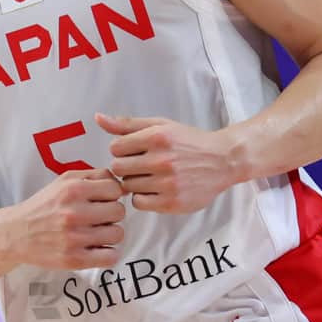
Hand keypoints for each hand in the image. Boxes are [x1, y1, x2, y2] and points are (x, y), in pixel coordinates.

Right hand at [0, 169, 125, 270]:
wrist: (16, 233)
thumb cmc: (44, 206)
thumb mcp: (63, 180)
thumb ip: (93, 175)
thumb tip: (121, 183)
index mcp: (72, 190)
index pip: (115, 190)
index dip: (112, 195)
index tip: (103, 200)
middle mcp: (73, 213)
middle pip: (119, 212)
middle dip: (111, 214)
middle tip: (100, 217)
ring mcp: (74, 238)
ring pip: (117, 234)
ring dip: (110, 234)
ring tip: (97, 233)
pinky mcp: (74, 260)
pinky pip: (110, 257)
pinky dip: (108, 254)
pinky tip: (97, 248)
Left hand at [97, 113, 237, 214]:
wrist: (223, 160)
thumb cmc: (188, 141)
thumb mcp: (160, 125)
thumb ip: (127, 124)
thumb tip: (98, 118)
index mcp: (156, 137)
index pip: (115, 148)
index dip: (121, 150)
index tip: (133, 151)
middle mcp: (161, 160)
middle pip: (118, 168)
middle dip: (125, 166)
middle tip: (140, 165)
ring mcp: (167, 183)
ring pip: (128, 186)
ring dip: (135, 182)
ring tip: (151, 176)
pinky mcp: (172, 203)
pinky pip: (139, 203)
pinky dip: (143, 197)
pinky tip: (154, 189)